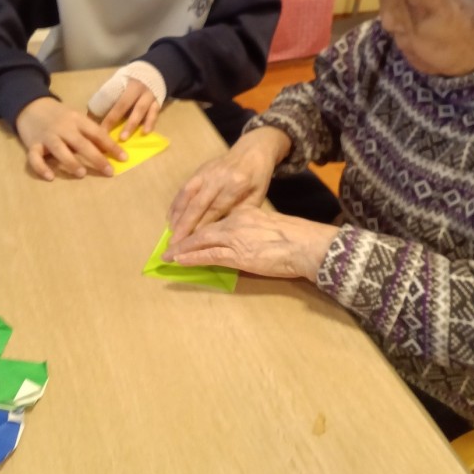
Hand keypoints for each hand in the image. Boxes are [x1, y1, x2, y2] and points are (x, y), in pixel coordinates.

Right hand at [16, 97, 127, 180]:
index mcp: (78, 120)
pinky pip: (34, 157)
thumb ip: (90, 133)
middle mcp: (64, 127)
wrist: (31, 106)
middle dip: (96, 158)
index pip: (97, 133)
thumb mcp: (77, 119)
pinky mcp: (32, 144)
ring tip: (82, 174)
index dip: (111, 146)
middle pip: (81, 143)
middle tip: (109, 171)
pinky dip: (41, 167)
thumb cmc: (60, 116)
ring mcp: (47, 136)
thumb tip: (110, 150)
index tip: (124, 158)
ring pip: (60, 149)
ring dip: (71, 162)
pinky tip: (50, 177)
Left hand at [99, 79, 159, 139]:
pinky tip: (145, 132)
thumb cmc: (130, 83)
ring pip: (141, 110)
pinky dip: (150, 123)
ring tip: (124, 138)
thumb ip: (109, 97)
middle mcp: (137, 89)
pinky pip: (154, 114)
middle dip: (114, 120)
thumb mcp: (119, 84)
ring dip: (132, 125)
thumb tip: (92, 117)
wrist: (153, 74)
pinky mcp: (158, 103)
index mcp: (126, 84)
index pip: (113, 101)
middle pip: (124, 105)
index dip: (107, 116)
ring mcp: (149, 96)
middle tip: (107, 136)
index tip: (99, 130)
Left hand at [164, 205, 337, 281]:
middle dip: (185, 237)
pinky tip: (180, 260)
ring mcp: (235, 238)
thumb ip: (254, 227)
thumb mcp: (270, 224)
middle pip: (205, 229)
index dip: (201, 228)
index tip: (190, 232)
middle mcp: (236, 221)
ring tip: (169, 255)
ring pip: (202, 241)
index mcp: (245, 212)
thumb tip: (245, 237)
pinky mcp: (237, 255)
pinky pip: (209, 256)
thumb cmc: (295, 237)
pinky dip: (192, 257)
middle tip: (171, 244)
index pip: (217, 219)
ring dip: (183, 249)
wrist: (304, 244)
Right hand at [168, 127, 291, 242]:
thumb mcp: (257, 197)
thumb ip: (240, 213)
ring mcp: (206, 171)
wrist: (253, 149)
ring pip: (188, 195)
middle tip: (174, 243)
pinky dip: (176, 203)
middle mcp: (218, 177)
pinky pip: (184, 187)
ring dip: (177, 214)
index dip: (202, 227)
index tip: (192, 244)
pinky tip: (170, 216)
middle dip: (185, 225)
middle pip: (198, 204)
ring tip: (170, 232)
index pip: (216, 209)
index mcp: (236, 184)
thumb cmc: (257, 177)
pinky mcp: (199, 169)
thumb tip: (220, 233)